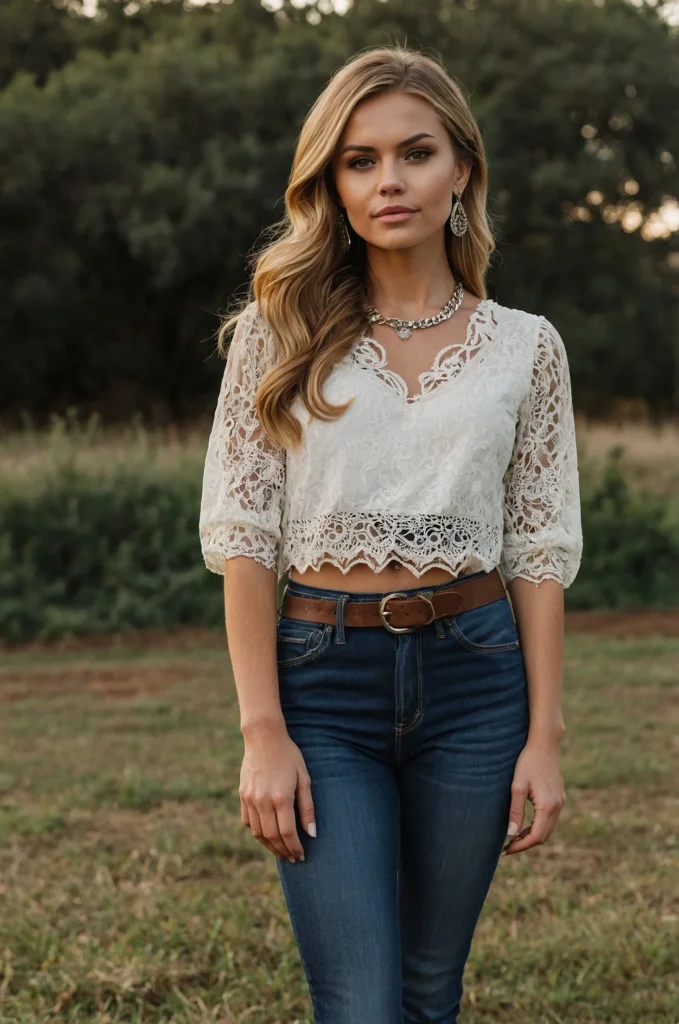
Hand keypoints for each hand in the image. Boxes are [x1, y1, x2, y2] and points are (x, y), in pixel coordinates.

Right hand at [239, 722, 316, 863]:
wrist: (263, 737)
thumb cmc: (289, 756)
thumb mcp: (304, 778)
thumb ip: (307, 807)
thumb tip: (312, 833)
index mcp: (280, 797)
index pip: (287, 833)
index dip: (295, 847)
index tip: (302, 855)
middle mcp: (262, 801)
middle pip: (272, 837)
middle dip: (284, 851)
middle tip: (293, 858)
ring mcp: (250, 799)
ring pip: (258, 833)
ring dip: (270, 846)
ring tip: (281, 851)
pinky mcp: (242, 795)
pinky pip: (248, 822)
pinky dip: (258, 833)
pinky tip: (267, 835)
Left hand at [502, 740, 565, 855]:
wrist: (545, 744)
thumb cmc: (528, 762)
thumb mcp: (517, 786)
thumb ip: (516, 811)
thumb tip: (511, 834)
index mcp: (548, 806)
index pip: (536, 836)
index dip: (521, 846)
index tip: (506, 850)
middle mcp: (557, 806)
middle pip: (544, 836)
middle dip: (526, 843)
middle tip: (507, 846)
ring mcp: (560, 802)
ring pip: (548, 828)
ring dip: (532, 835)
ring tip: (514, 836)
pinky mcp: (559, 796)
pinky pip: (550, 819)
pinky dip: (538, 825)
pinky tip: (525, 823)